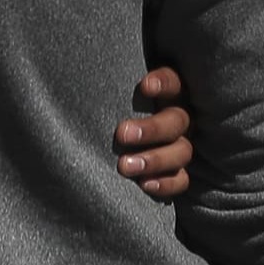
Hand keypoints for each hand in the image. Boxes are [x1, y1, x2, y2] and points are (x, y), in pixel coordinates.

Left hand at [115, 67, 193, 199]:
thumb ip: (107, 88)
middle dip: (151, 128)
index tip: (145, 86)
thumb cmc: (110, 112)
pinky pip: (181, 180)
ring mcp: (180, 146)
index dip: (163, 83)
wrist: (115, 146)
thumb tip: (81, 80)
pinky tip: (145, 184)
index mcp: (167, 95)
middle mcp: (178, 119)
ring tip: (125, 165)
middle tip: (122, 133)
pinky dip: (166, 183)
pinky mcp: (178, 172)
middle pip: (177, 121)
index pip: (173, 83)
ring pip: (182, 151)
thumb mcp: (113, 96)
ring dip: (155, 159)